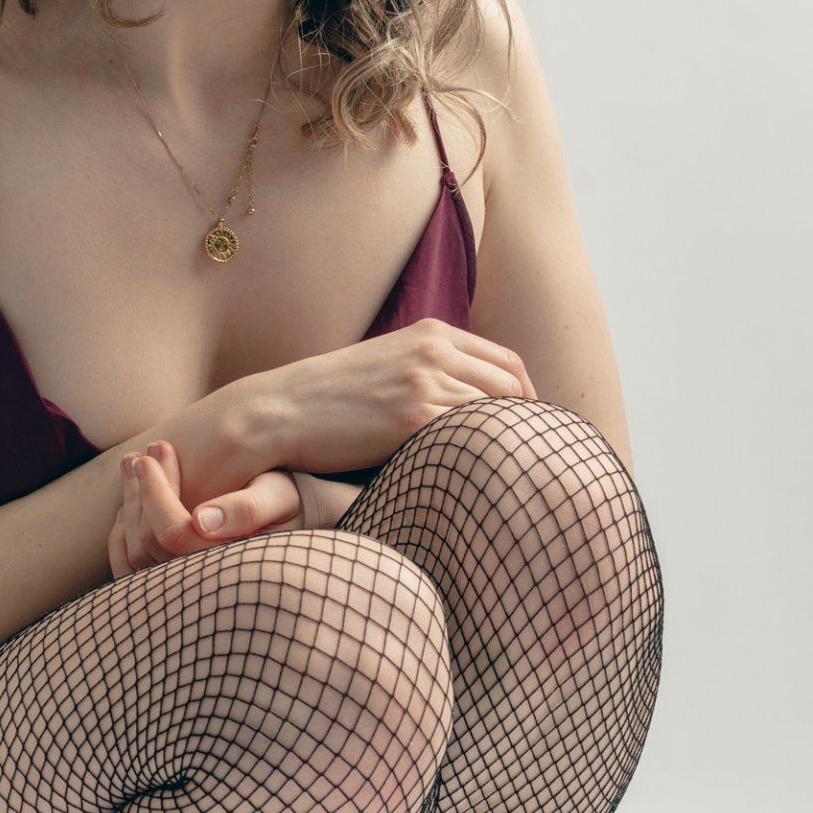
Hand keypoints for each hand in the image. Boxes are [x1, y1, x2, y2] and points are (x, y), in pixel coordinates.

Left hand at [107, 441, 305, 579]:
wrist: (290, 521)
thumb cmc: (286, 504)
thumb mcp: (276, 497)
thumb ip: (247, 508)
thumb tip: (201, 520)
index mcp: (227, 564)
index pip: (173, 532)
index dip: (156, 490)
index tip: (152, 453)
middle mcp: (202, 585)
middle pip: (147, 542)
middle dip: (139, 492)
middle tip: (140, 454)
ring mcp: (183, 592)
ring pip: (134, 555)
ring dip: (128, 506)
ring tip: (133, 466)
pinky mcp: (168, 588)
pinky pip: (129, 569)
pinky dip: (122, 533)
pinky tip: (131, 501)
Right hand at [260, 318, 536, 473]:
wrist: (282, 410)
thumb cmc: (331, 399)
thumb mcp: (388, 364)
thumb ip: (430, 370)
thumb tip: (475, 404)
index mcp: (432, 333)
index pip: (508, 362)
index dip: (528, 397)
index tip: (530, 428)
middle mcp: (434, 352)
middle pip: (512, 387)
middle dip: (528, 422)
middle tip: (528, 457)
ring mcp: (425, 384)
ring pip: (497, 414)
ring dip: (507, 443)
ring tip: (510, 472)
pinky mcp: (413, 420)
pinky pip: (469, 437)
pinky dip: (481, 457)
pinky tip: (482, 478)